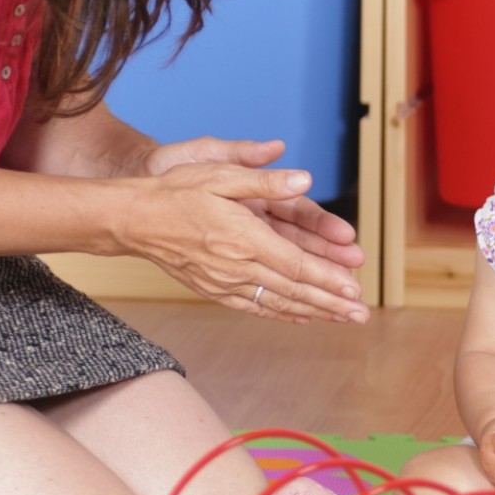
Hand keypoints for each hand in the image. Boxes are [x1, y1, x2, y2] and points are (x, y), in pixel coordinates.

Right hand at [117, 154, 366, 323]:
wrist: (133, 218)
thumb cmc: (176, 191)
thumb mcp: (220, 175)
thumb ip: (264, 181)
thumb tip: (304, 180)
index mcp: (244, 237)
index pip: (296, 264)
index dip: (328, 279)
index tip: (354, 289)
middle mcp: (236, 266)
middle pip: (293, 290)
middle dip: (331, 303)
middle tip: (362, 313)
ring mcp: (224, 282)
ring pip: (277, 302)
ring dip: (314, 311)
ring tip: (343, 319)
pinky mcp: (214, 289)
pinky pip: (255, 306)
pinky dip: (282, 314)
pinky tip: (302, 317)